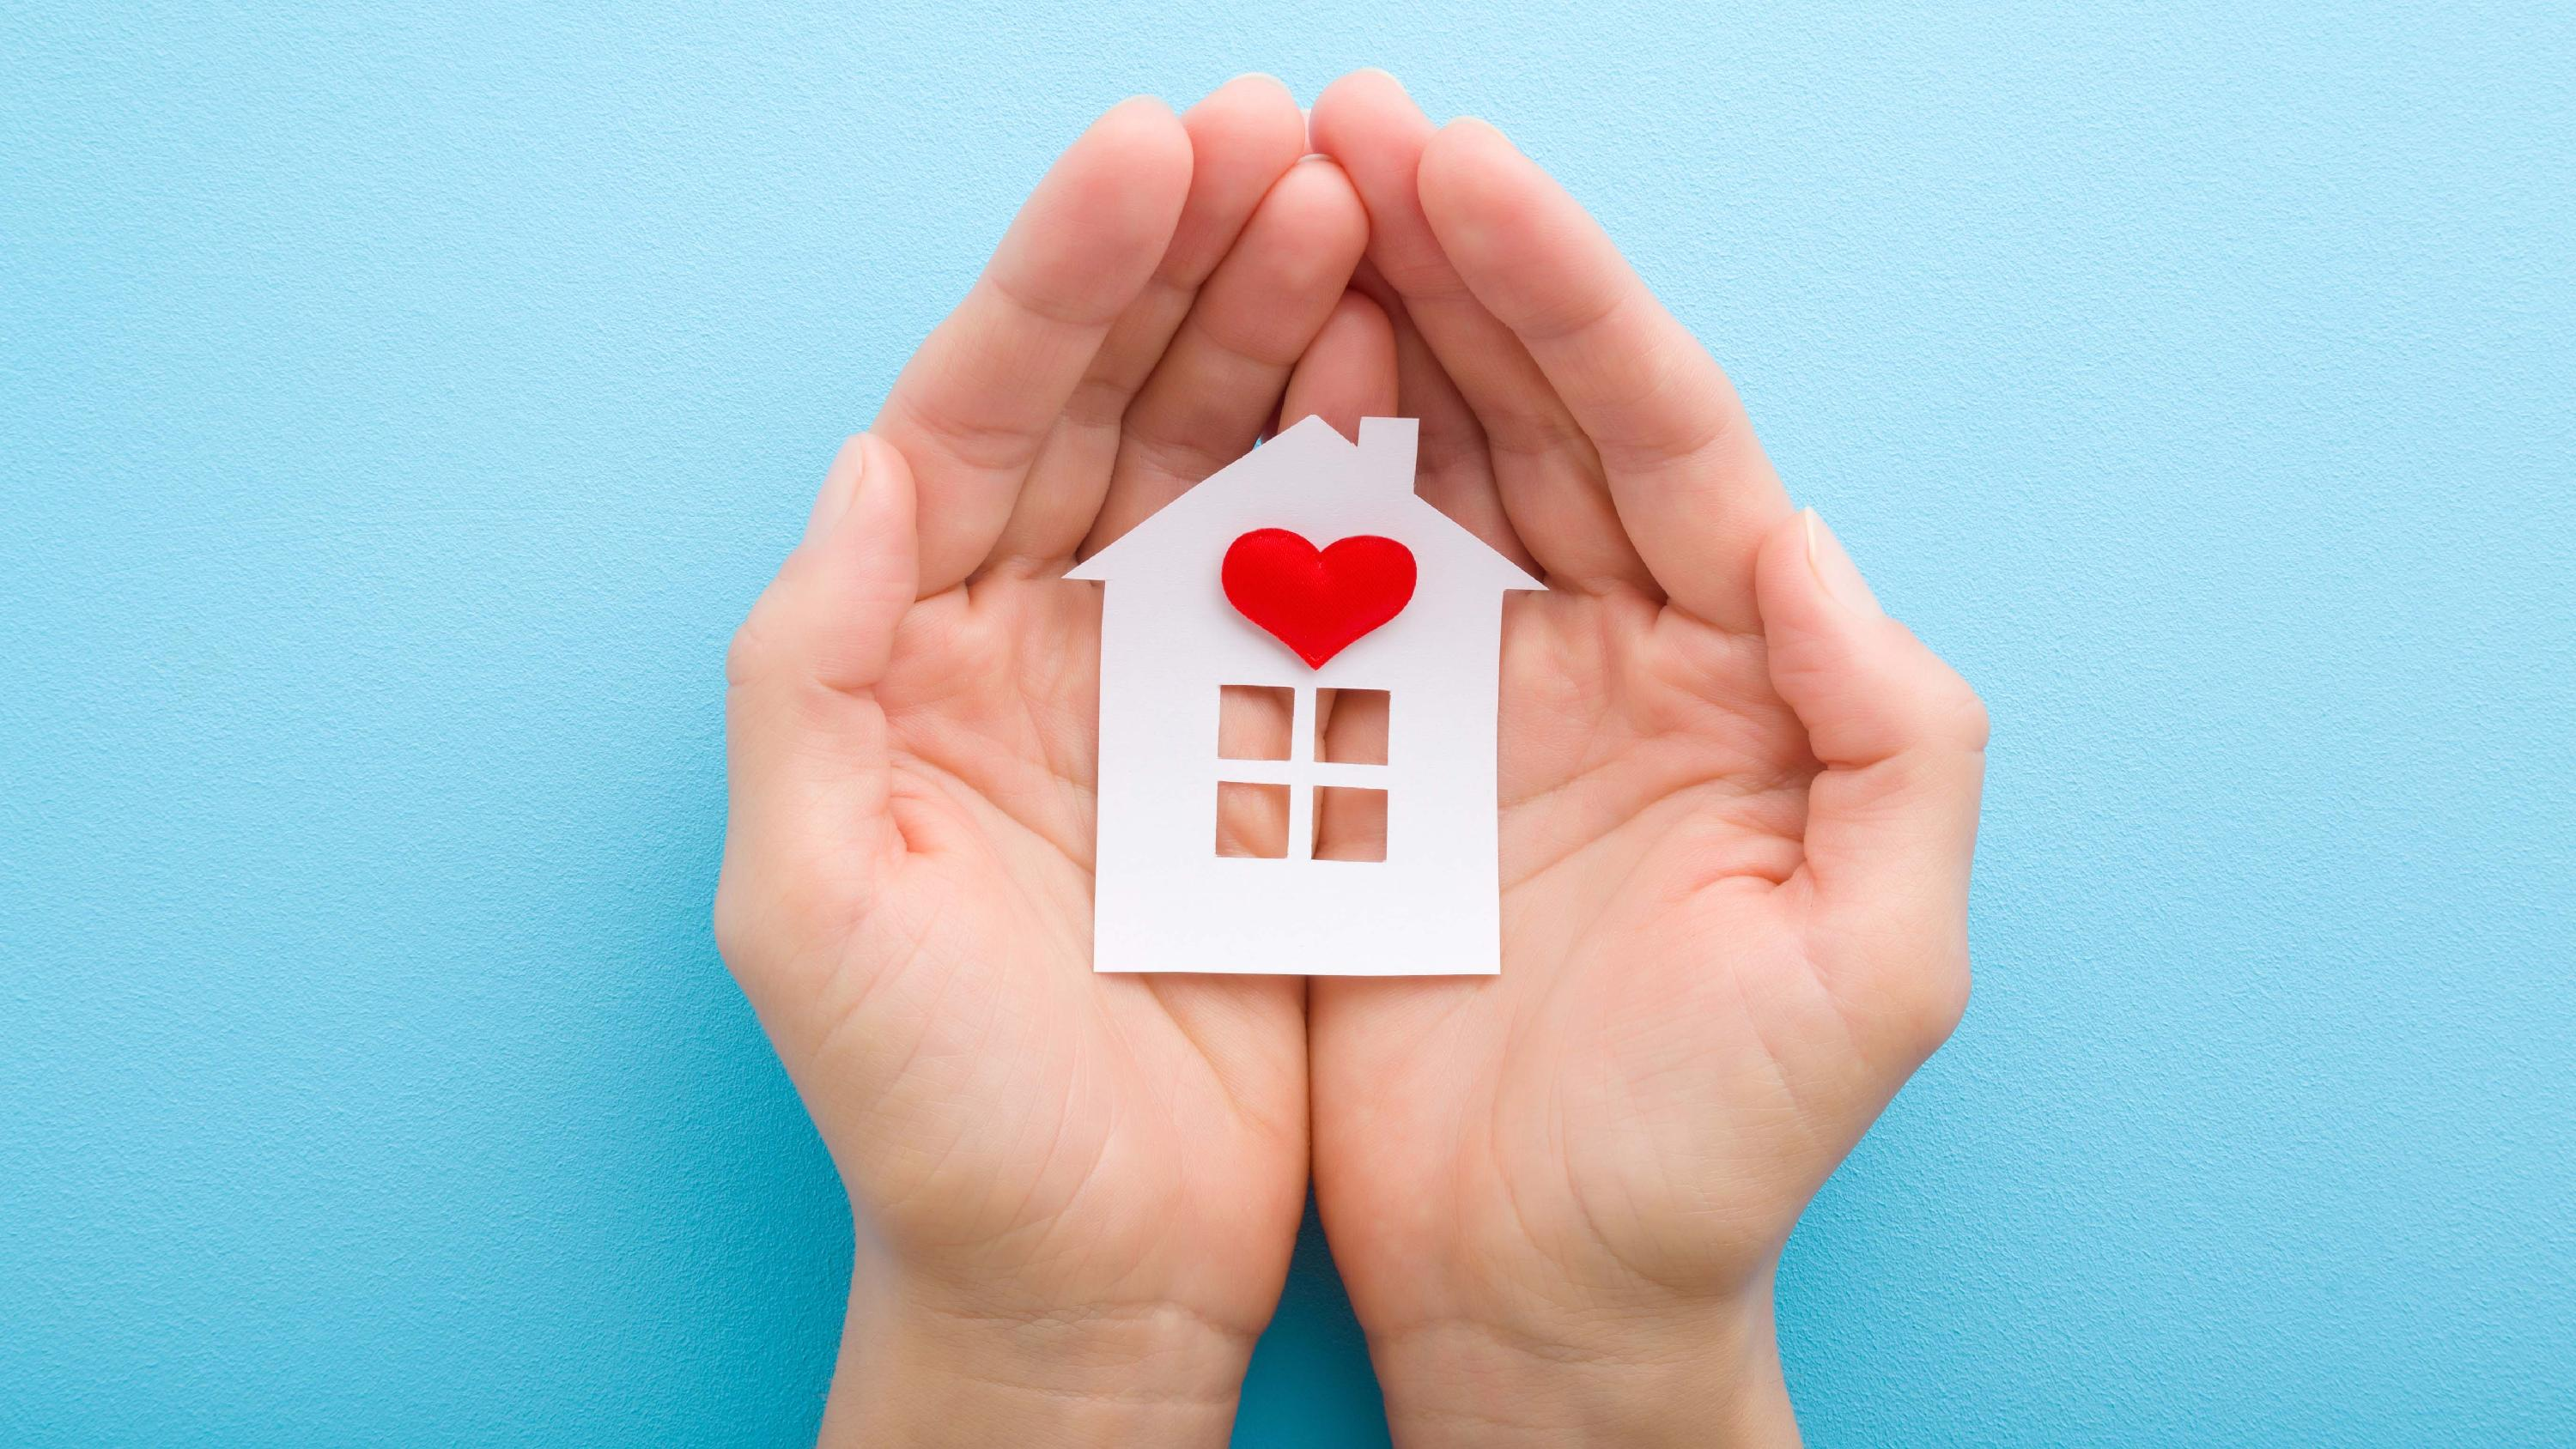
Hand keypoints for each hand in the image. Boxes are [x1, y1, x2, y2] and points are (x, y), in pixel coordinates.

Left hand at [716, 80, 1387, 1446]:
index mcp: (909, 651)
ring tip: (1361, 203)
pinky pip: (1322, 580)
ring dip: (1286, 328)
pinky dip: (1365, 474)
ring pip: (1222, 462)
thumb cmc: (930, 1113)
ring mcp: (1156, 684)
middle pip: (1109, 401)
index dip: (1060, 281)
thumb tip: (857, 469)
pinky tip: (1408, 375)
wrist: (1077, 1275)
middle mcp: (1026, 639)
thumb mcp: (812, 905)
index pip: (976, 415)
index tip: (1150, 153)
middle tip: (1292, 132)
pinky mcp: (1271, 751)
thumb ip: (806, 675)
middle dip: (1193, 259)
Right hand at [1302, 73, 1989, 1446]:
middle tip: (1339, 122)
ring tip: (1278, 198)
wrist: (1553, 1297)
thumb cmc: (1718, 1156)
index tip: (1464, 166)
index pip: (1664, 435)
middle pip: (1539, 413)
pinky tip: (1235, 377)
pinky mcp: (1374, 759)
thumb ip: (1892, 742)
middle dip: (1451, 261)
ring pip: (1426, 467)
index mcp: (1747, 673)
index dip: (1569, 296)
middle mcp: (1622, 653)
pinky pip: (1323, 582)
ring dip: (1360, 328)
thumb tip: (1816, 549)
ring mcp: (1489, 694)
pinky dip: (1283, 476)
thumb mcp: (1873, 968)